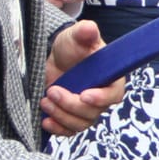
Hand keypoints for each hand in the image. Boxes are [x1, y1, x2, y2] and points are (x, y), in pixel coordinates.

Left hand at [40, 20, 125, 135]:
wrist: (56, 59)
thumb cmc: (72, 47)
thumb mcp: (76, 37)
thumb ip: (84, 33)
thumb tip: (89, 28)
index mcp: (111, 78)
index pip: (113, 95)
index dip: (101, 98)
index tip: (83, 94)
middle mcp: (101, 97)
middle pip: (93, 112)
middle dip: (70, 105)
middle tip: (53, 90)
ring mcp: (86, 109)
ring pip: (80, 123)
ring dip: (61, 116)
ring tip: (45, 100)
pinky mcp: (71, 117)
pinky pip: (69, 131)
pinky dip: (57, 129)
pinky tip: (45, 121)